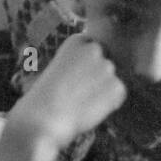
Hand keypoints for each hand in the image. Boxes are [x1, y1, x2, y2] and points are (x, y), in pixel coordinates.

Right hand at [8, 34, 125, 152]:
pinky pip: (119, 94)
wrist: (42, 119)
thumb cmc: (42, 100)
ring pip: (111, 79)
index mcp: (75, 41)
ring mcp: (107, 67)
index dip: (84, 67)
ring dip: (102, 91)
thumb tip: (98, 75)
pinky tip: (90, 109)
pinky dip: (110, 104)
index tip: (71, 79)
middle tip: (77, 94)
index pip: (92, 49)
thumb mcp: (55, 72)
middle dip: (96, 77)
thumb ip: (77, 67)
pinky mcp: (117, 85)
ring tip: (80, 103)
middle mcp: (94, 49)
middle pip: (104, 63)